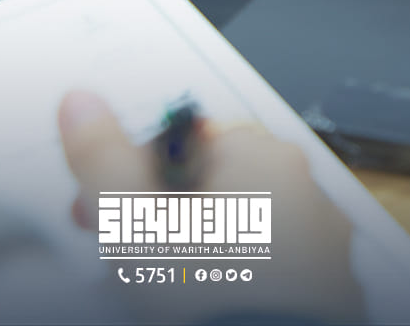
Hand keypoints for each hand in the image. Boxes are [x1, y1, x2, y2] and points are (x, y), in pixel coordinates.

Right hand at [58, 90, 365, 323]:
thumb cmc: (208, 292)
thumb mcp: (132, 219)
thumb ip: (102, 156)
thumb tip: (81, 105)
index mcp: (263, 156)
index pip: (183, 139)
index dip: (131, 171)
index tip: (104, 206)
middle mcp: (305, 190)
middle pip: (213, 184)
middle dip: (163, 210)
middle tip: (127, 250)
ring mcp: (324, 244)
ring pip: (242, 229)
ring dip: (201, 245)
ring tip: (163, 284)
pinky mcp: (328, 291)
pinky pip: (270, 269)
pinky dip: (238, 277)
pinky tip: (207, 303)